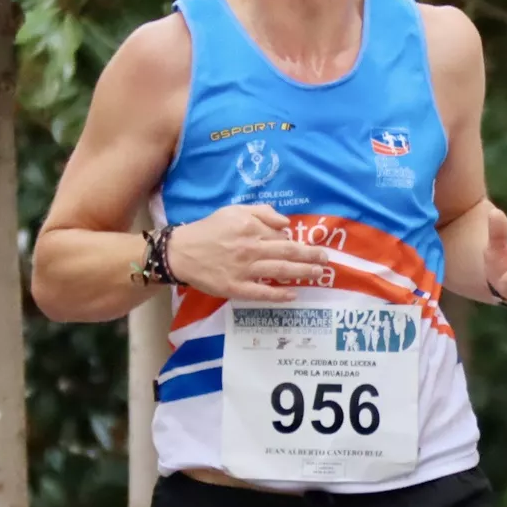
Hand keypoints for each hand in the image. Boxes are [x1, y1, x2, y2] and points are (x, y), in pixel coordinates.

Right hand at [166, 205, 330, 299]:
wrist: (181, 252)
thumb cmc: (209, 230)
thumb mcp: (234, 211)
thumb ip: (261, 212)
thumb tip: (286, 223)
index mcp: (251, 228)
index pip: (282, 235)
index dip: (296, 241)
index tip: (307, 246)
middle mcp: (251, 248)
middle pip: (288, 252)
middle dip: (311, 256)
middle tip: (326, 259)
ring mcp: (244, 269)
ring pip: (280, 270)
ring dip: (303, 272)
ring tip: (318, 274)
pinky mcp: (236, 287)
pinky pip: (262, 292)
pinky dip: (279, 294)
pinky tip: (293, 295)